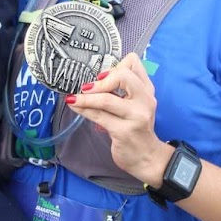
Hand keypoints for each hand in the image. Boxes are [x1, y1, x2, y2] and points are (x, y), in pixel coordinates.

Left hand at [64, 53, 171, 185]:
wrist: (147, 157)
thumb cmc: (137, 129)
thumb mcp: (136, 105)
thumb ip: (122, 90)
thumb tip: (95, 79)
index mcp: (146, 90)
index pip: (133, 63)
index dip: (115, 66)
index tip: (102, 76)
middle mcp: (144, 100)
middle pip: (122, 75)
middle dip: (101, 80)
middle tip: (87, 87)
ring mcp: (135, 116)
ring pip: (106, 98)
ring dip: (85, 97)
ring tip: (73, 97)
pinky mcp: (123, 131)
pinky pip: (98, 116)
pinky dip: (83, 109)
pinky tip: (75, 106)